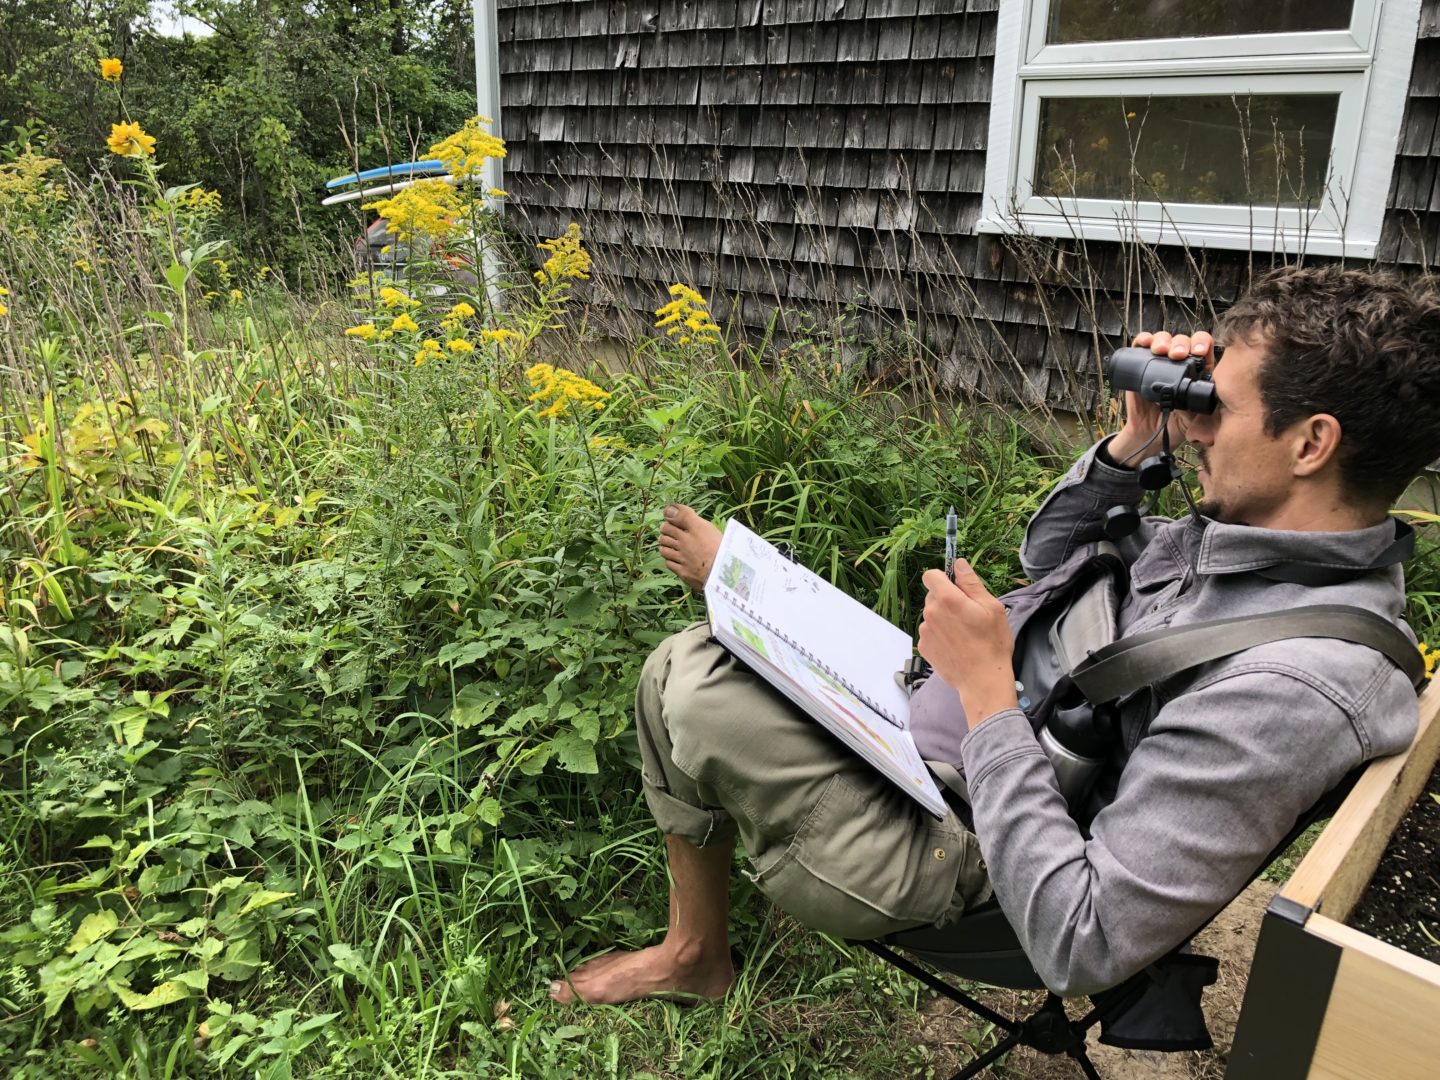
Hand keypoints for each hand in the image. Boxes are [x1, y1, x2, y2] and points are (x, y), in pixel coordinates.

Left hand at [919, 562, 1017, 728]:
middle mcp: (930, 613)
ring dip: (944, 618)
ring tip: (964, 634)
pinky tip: (956, 645)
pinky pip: (930, 632)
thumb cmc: (992, 643)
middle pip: (933, 595)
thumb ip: (971, 583)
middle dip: (947, 600)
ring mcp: (924, 631)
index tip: (956, 588)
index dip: (943, 578)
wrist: (982, 680)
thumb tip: (958, 564)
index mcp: (947, 599)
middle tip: (968, 615)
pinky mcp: (924, 646)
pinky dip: (940, 635)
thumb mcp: (991, 608)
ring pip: (932, 615)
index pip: (931, 575)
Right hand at [1107, 330, 1214, 467]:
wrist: (1151, 433)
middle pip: (1183, 340)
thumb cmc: (1177, 424)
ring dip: (1163, 340)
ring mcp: (1160, 362)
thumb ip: (1205, 416)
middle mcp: (1179, 362)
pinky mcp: (1141, 364)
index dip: (1202, 343)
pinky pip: (1142, 346)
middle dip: (1181, 343)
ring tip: (1160, 350)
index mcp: (1198, 370)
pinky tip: (1145, 343)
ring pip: (1164, 339)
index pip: (1204, 346)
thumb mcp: (1197, 419)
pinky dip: (1143, 340)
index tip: (1199, 352)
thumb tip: (1211, 418)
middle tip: (1177, 355)